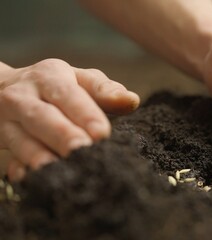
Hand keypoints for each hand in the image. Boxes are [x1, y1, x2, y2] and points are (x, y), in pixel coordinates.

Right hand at [0, 59, 139, 180]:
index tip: (102, 133)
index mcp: (48, 77)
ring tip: (62, 173)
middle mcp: (22, 97)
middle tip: (83, 151)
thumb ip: (105, 90)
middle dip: (62, 136)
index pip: (68, 95)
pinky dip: (20, 170)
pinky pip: (9, 158)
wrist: (2, 89)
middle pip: (42, 117)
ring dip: (40, 157)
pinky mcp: (0, 142)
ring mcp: (6, 121)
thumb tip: (132, 101)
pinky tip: (34, 181)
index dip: (85, 114)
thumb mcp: (78, 79)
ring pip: (22, 141)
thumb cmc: (54, 86)